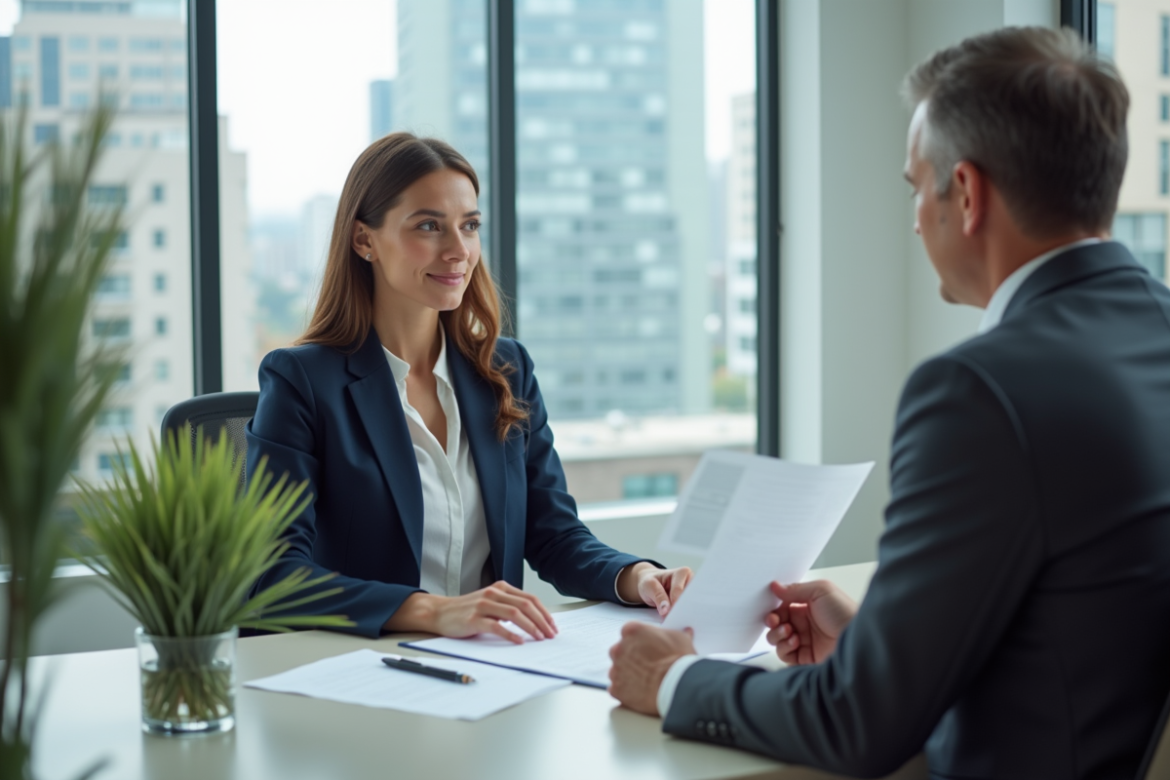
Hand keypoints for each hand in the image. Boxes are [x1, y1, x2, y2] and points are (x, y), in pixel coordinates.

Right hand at [386, 581, 557, 643]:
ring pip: (514, 613)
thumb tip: (534, 621)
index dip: (544, 612)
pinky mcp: (474, 618)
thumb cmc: (467, 610)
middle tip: (551, 634)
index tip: (553, 626)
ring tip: (539, 638)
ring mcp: (484, 604)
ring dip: (531, 627)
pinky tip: (519, 641)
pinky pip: (496, 626)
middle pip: (526, 605)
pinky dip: (511, 634)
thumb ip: (508, 607)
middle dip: (542, 621)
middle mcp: (494, 593)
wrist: (440, 612)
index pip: (530, 599)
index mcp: (501, 588)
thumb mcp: (491, 603)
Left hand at [608, 622, 695, 715]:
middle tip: (647, 663)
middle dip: (631, 656)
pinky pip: (618, 688)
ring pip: (618, 669)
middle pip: (620, 650)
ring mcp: (616, 669)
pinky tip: (640, 691)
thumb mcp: (682, 640)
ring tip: (645, 679)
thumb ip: (676, 634)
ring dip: (628, 673)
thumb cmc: (679, 661)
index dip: (639, 639)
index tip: (647, 645)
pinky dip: (626, 690)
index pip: (629, 631)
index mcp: (632, 630)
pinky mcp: (617, 689)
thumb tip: (685, 632)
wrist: (679, 686)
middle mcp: (619, 648)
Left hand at [616, 563, 692, 616]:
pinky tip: (676, 621)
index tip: (668, 614)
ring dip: (682, 614)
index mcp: (682, 572)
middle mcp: (690, 581)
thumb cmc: (650, 582)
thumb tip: (666, 611)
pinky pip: (688, 610)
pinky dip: (682, 616)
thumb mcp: (649, 586)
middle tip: (673, 620)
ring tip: (674, 621)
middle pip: (687, 599)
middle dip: (680, 609)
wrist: (650, 585)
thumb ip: (658, 597)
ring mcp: (691, 592)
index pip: (679, 590)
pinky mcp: (689, 601)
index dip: (674, 603)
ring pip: (690, 606)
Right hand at [765, 580, 856, 664]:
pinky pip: (784, 654)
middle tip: (775, 620)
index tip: (771, 606)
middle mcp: (804, 624)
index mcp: (807, 606)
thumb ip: (796, 589)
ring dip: (777, 634)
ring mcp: (804, 641)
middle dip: (772, 620)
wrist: (858, 640)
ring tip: (789, 631)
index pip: (782, 606)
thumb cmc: (846, 613)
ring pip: (776, 639)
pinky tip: (795, 641)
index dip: (774, 606)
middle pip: (776, 623)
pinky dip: (784, 647)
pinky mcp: (804, 657)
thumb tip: (775, 586)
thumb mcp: (821, 591)